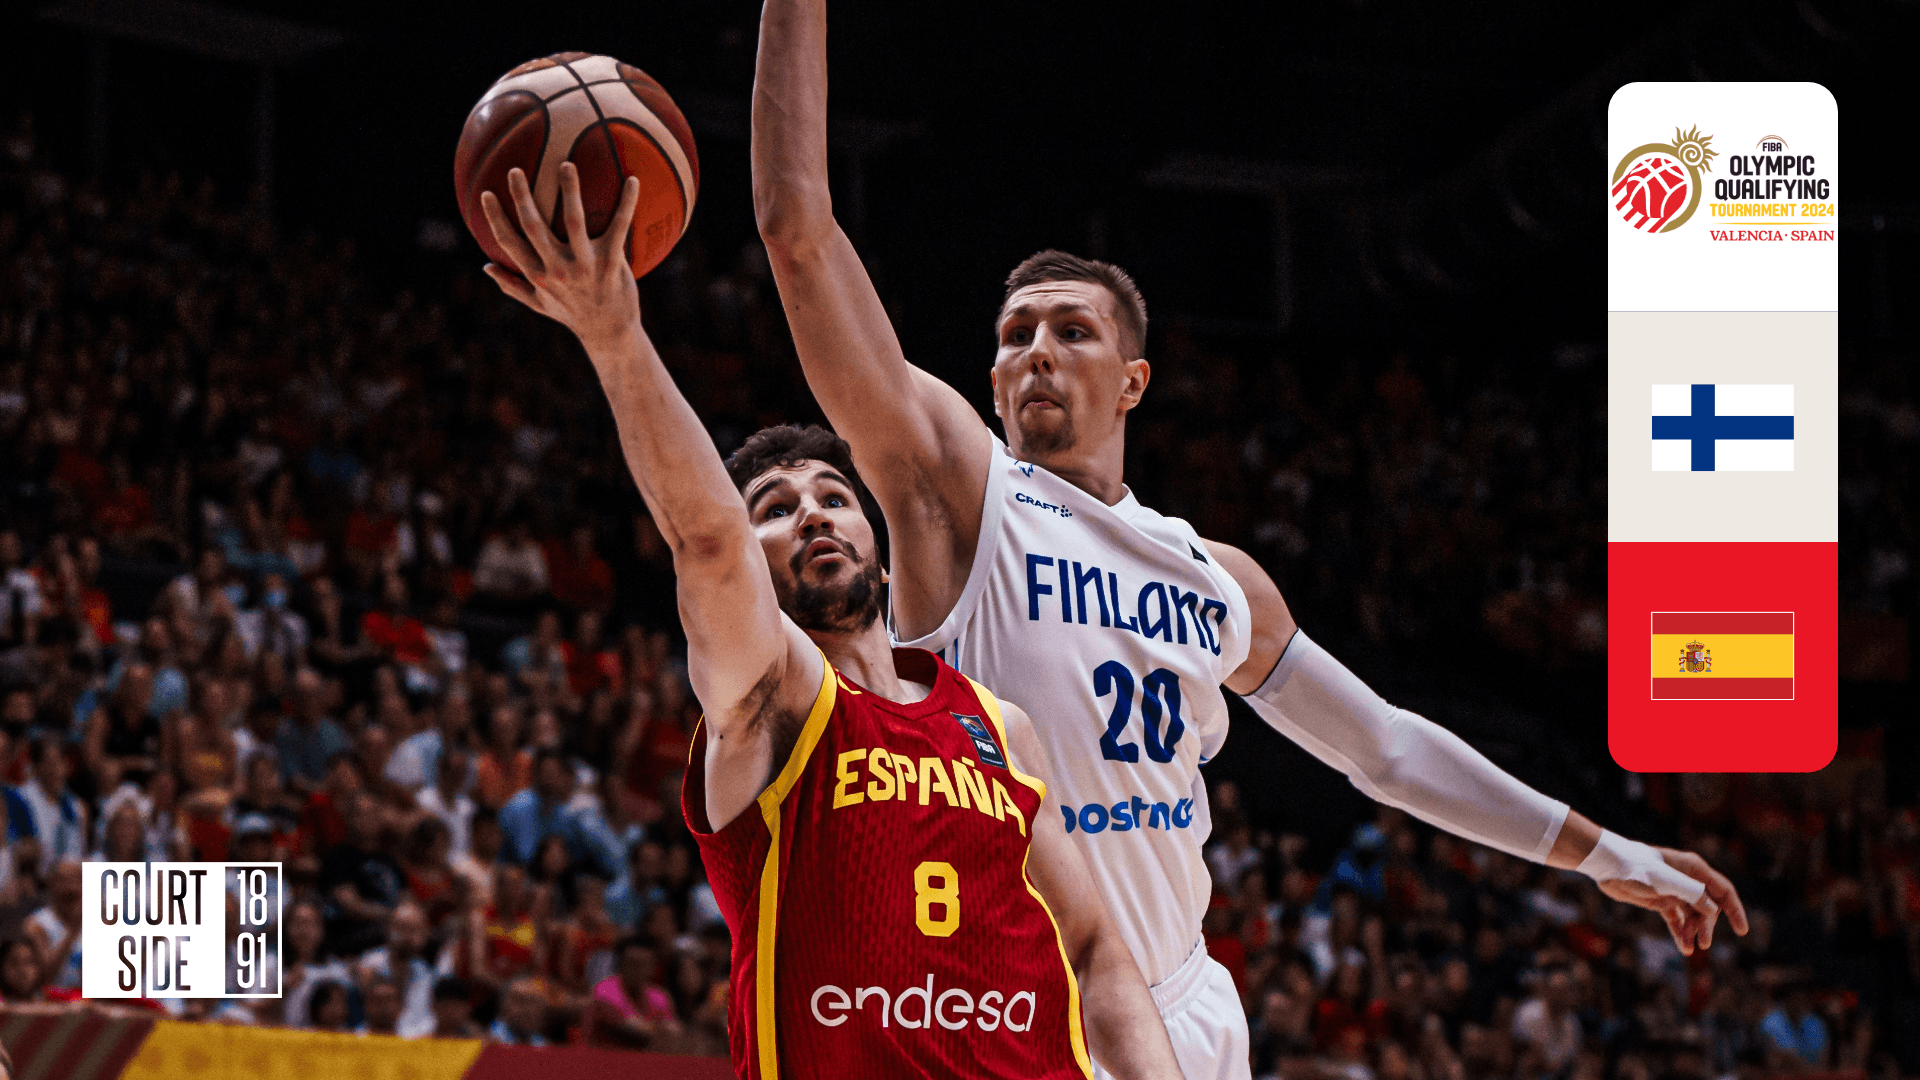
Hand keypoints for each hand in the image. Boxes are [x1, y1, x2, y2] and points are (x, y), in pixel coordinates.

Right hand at [480, 163, 643, 354]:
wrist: (610, 332)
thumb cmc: (573, 314)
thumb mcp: (540, 305)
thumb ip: (513, 286)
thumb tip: (485, 267)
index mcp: (538, 276)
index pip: (509, 242)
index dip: (495, 218)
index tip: (486, 193)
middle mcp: (558, 269)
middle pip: (534, 226)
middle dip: (522, 196)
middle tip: (516, 169)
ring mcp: (586, 265)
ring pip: (573, 221)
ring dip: (569, 190)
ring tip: (566, 164)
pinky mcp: (613, 262)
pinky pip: (620, 226)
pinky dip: (627, 203)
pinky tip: (632, 180)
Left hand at [1598, 846, 1748, 955]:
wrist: (1608, 867)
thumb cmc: (1637, 868)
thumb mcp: (1667, 882)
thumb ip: (1692, 894)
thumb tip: (1713, 910)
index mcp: (1694, 869)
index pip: (1723, 891)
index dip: (1734, 910)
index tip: (1742, 931)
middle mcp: (1688, 880)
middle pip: (1708, 907)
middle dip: (1707, 926)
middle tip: (1703, 943)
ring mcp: (1674, 891)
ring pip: (1692, 916)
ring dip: (1693, 931)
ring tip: (1689, 947)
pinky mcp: (1660, 900)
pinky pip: (1677, 919)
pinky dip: (1680, 932)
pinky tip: (1683, 947)